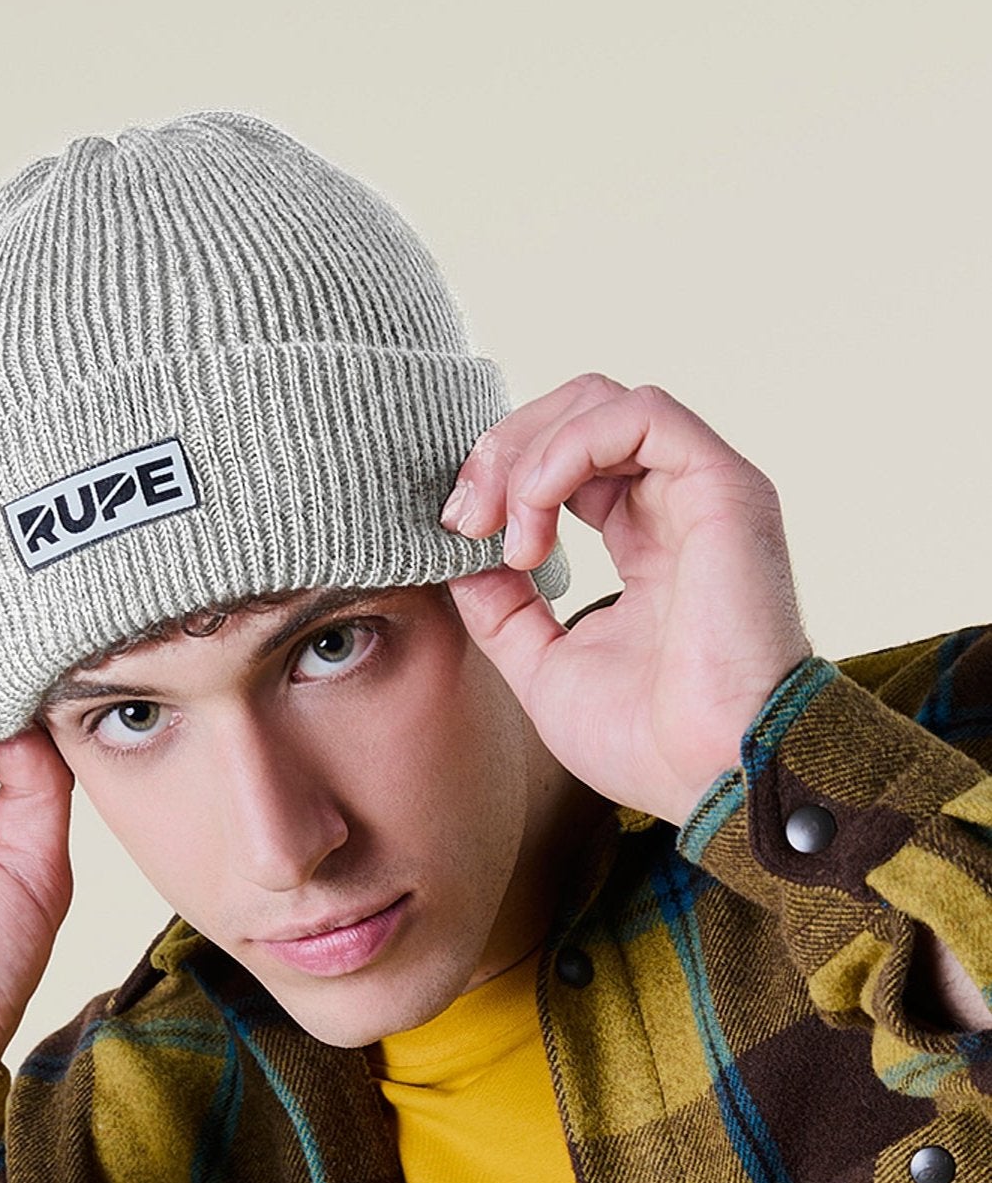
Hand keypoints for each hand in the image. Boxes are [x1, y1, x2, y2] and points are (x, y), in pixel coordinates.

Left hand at [442, 376, 812, 824]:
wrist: (721, 779)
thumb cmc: (650, 745)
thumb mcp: (544, 669)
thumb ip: (504, 609)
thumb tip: (461, 557)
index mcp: (647, 546)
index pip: (569, 466)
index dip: (502, 481)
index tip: (458, 534)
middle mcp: (677, 508)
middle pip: (577, 415)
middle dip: (503, 451)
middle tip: (464, 517)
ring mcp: (704, 493)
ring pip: (601, 403)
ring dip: (527, 452)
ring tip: (502, 528)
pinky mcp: (724, 486)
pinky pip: (637, 415)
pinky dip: (567, 450)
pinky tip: (534, 516)